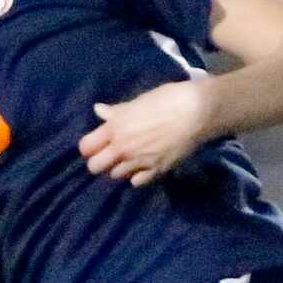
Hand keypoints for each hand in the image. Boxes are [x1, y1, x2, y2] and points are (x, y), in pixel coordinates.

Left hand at [77, 81, 215, 186]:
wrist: (197, 112)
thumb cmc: (168, 99)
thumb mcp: (139, 101)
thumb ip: (117, 111)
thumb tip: (99, 111)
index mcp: (115, 127)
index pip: (86, 147)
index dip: (89, 146)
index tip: (96, 143)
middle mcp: (122, 148)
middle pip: (94, 167)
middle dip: (99, 161)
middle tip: (110, 154)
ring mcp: (138, 162)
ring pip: (115, 175)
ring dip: (120, 168)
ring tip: (130, 158)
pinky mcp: (155, 171)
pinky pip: (136, 182)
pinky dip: (137, 176)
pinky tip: (143, 166)